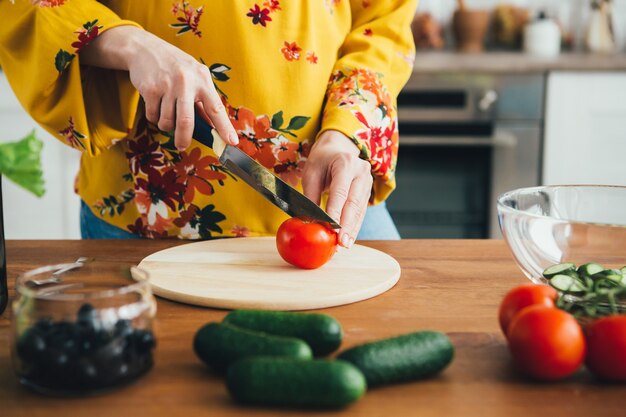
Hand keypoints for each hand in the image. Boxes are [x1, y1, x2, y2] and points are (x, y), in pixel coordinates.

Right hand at [80, 26, 237, 149]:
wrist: (145, 48)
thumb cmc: (175, 66)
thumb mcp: (194, 77)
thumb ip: (203, 101)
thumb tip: (212, 127)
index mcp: (202, 79)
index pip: (216, 108)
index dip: (224, 127)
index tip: (232, 142)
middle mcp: (186, 81)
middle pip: (187, 121)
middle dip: (184, 138)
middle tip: (182, 146)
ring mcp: (167, 85)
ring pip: (167, 121)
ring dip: (166, 125)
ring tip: (166, 115)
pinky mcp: (150, 88)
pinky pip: (153, 116)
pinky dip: (154, 117)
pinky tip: (155, 105)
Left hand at [302, 130, 372, 247]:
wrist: (338, 149)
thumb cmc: (322, 160)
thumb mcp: (311, 173)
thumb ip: (311, 196)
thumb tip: (309, 221)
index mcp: (345, 163)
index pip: (340, 192)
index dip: (336, 212)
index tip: (331, 230)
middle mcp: (361, 171)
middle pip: (354, 203)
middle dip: (346, 226)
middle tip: (340, 244)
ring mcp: (367, 181)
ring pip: (359, 210)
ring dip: (352, 229)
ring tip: (344, 245)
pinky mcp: (368, 191)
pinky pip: (361, 211)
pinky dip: (354, 225)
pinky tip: (349, 238)